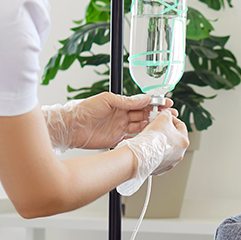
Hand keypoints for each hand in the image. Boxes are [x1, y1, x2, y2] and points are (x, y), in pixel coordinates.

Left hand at [42, 93, 178, 151]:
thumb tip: (144, 98)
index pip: (142, 103)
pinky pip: (132, 139)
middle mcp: (121, 116)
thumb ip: (126, 101)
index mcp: (120, 104)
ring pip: (141, 128)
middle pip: (144, 116)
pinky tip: (150, 138)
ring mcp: (120, 128)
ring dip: (152, 127)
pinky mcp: (116, 140)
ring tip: (163, 128)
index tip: (166, 103)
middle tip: (169, 117)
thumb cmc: (84, 109)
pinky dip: (141, 139)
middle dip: (157, 116)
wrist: (71, 127)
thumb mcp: (107, 100)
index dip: (155, 103)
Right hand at [116, 110, 189, 194]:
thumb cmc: (154, 138)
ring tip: (151, 137)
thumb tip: (167, 114)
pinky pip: (158, 157)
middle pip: (174, 138)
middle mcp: (179, 154)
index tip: (166, 117)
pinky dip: (155, 152)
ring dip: (160, 142)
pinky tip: (148, 147)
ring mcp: (170, 162)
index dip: (172, 119)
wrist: (142, 154)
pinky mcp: (160, 168)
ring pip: (166, 149)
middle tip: (157, 126)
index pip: (181, 126)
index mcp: (184, 142)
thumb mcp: (163, 118)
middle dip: (165, 131)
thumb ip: (167, 114)